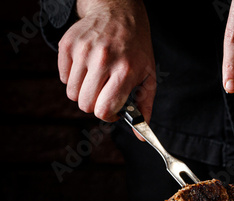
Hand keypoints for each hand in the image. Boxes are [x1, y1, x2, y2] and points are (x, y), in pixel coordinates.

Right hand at [58, 0, 155, 138]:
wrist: (120, 13)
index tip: (112, 110)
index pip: (103, 109)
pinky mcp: (68, 44)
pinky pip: (64, 77)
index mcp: (125, 71)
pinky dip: (74, 78)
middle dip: (95, 105)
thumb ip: (145, 107)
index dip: (107, 115)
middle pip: (85, 104)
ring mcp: (83, 51)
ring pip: (72, 93)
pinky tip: (88, 67)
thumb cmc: (137, 49)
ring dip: (84, 92)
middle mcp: (102, 60)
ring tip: (97, 80)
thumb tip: (140, 135)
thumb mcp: (149, 76)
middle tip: (104, 94)